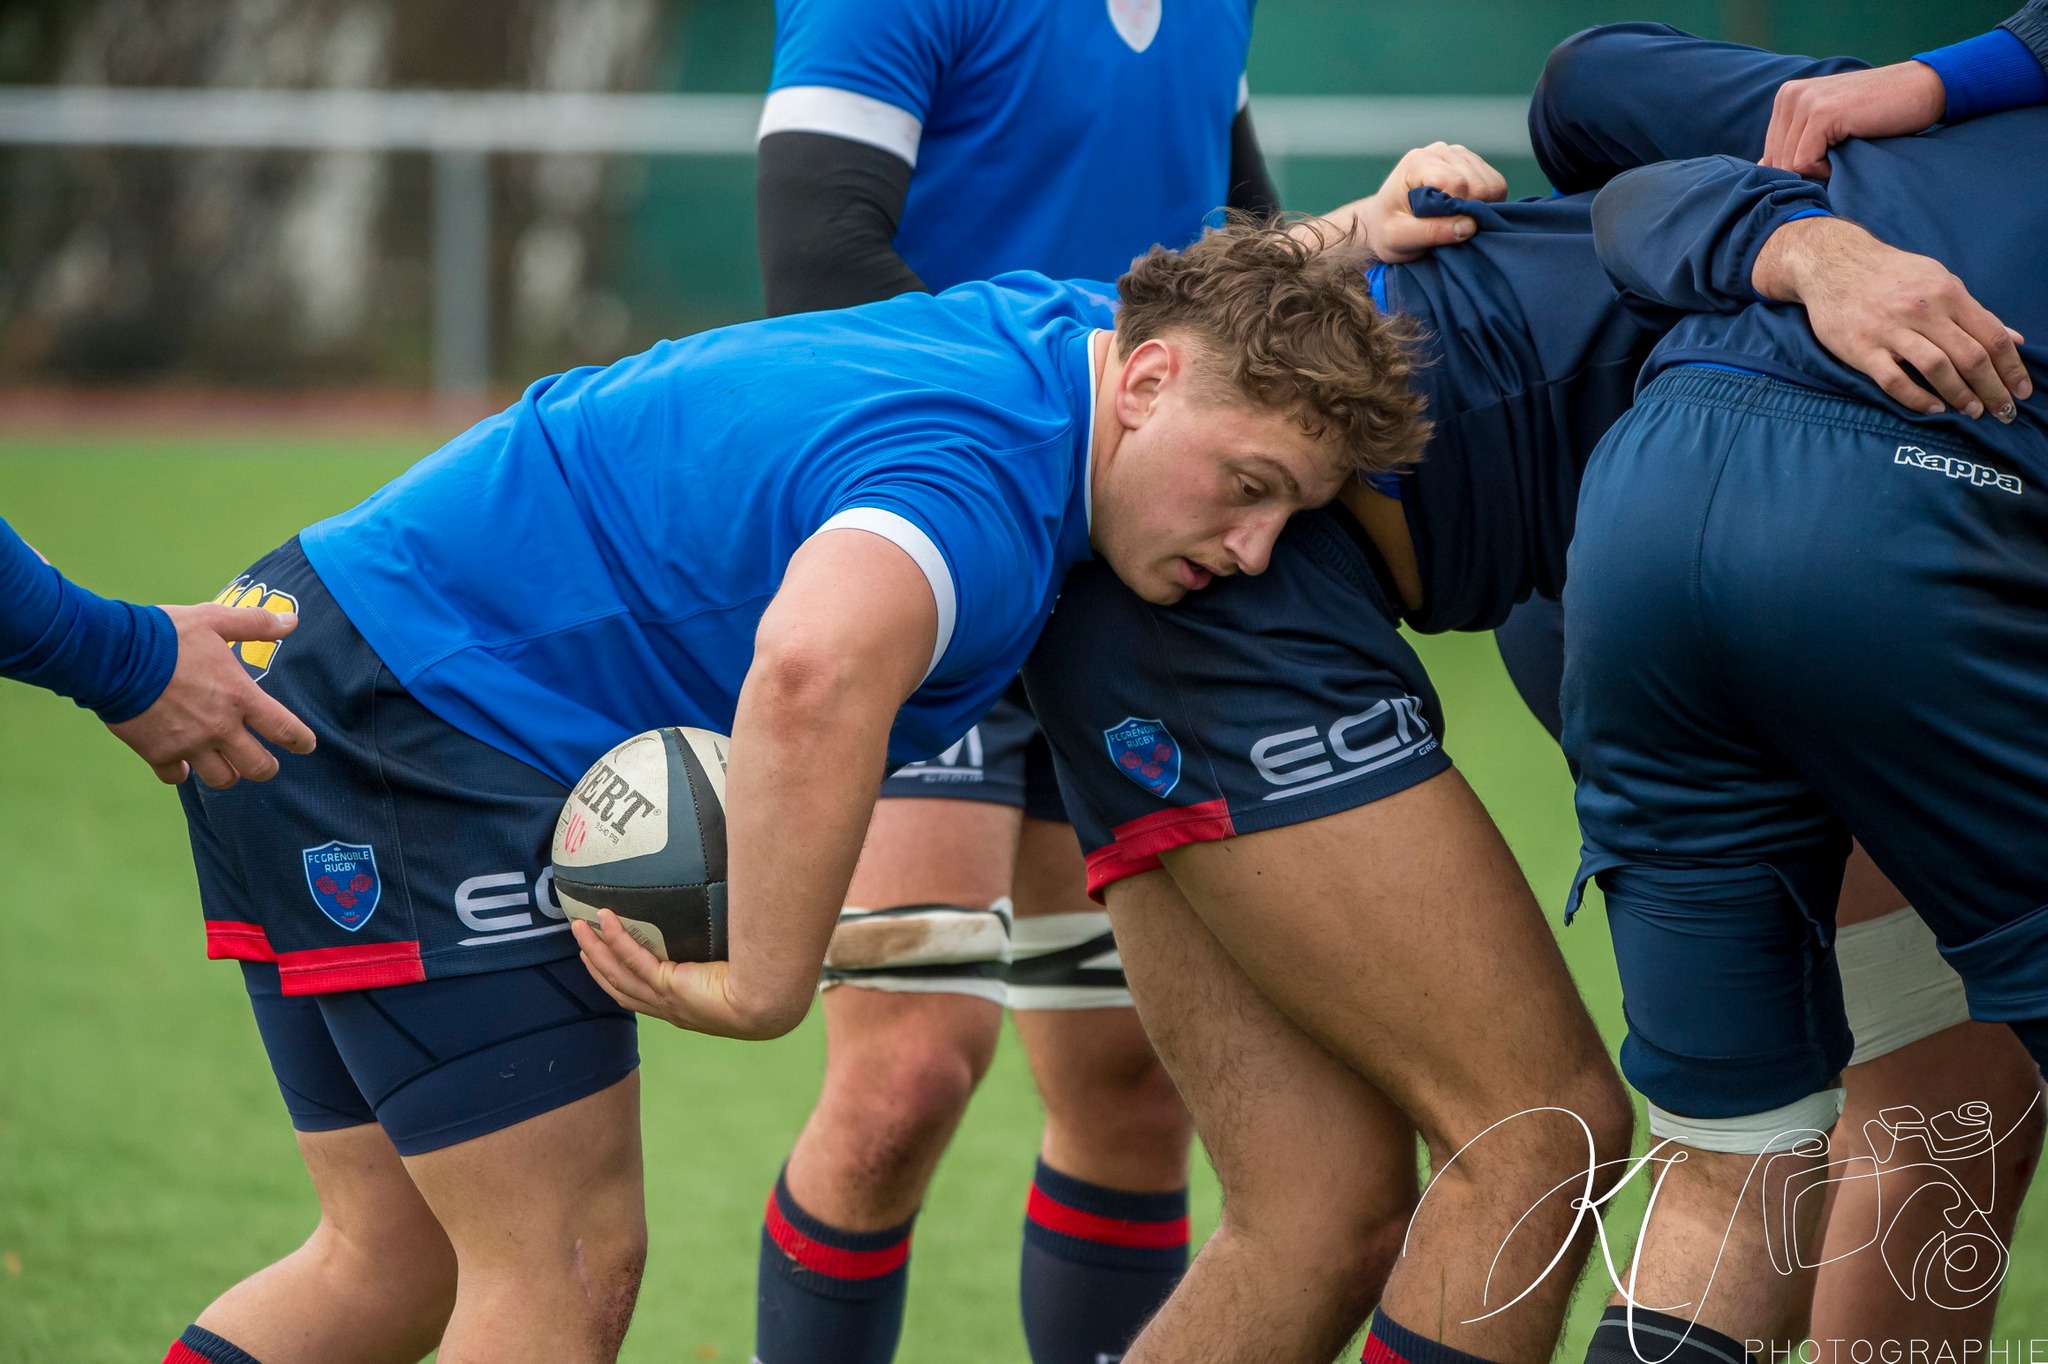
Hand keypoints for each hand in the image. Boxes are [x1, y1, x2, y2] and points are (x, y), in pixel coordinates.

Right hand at [107, 602, 316, 786]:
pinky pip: (176, 776)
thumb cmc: (165, 635)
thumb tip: (291, 620)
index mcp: (240, 697)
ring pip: (222, 779)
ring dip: (227, 773)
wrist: (110, 654)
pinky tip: (181, 763)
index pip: (285, 730)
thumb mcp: (214, 620)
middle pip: (258, 768)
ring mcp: (189, 744)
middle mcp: (220, 727)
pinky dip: (180, 772)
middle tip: (263, 762)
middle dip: (265, 767)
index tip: (306, 746)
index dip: (301, 741)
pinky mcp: (157, 753)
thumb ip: (255, 624)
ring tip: (225, 763)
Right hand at [572, 910, 803, 1039]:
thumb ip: (719, 949)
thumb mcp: (731, 969)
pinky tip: (606, 918)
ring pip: (617, 974)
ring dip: (595, 950)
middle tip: (579, 936)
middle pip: (618, 986)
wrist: (768, 1005)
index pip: (637, 993)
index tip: (599, 957)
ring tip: (579, 925)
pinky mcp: (670, 986)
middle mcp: (667, 1007)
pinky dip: (618, 939)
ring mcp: (665, 999)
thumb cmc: (761, 986)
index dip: (614, 976)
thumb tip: (726, 913)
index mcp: (679, 1007)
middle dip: (595, 962)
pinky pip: (635, 960)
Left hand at [1297, 142, 1507, 263]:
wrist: (1382, 222)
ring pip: (1493, 184)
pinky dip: (1488, 204)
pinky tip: (1466, 212)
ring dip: (1481, 208)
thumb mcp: (1399, 239)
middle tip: (1448, 227)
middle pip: (1479, 184)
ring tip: (1455, 220)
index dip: (1457, 210)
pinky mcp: (1472, 163)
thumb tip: (1469, 226)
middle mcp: (1439, 151)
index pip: (1457, 183)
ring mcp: (1458, 154)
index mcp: (1417, 162)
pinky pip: (1496, 184)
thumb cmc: (1387, 231)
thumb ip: (1431, 232)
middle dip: (1470, 211)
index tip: (1442, 227)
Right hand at [1754, 216, 2031, 419]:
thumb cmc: (1890, 274)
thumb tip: (2015, 339)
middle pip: (1970, 356)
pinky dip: (1917, 398)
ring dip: (1960, 395)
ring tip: (1972, 411)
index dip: (2012, 367)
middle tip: (2004, 412)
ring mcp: (1890, 330)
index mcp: (1946, 292)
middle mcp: (1922, 310)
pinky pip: (1894, 380)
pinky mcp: (1862, 348)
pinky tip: (1933, 408)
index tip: (2022, 391)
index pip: (1991, 335)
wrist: (1833, 264)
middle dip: (1992, 388)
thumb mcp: (1939, 281)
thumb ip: (1974, 312)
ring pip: (1937, 368)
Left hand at [1762, 62, 1946, 180]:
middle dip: (1804, 174)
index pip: (1770, 154)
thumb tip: (1760, 168)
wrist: (1921, 90)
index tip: (1827, 160)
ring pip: (1788, 165)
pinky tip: (1846, 154)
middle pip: (1775, 161)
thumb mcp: (1827, 127)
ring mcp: (1804, 101)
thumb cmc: (1878, 115)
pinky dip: (1824, 171)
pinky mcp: (1822, 113)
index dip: (1797, 169)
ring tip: (1843, 155)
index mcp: (1786, 97)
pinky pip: (1804, 163)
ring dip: (1816, 173)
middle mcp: (1789, 95)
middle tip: (1837, 162)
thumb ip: (1794, 142)